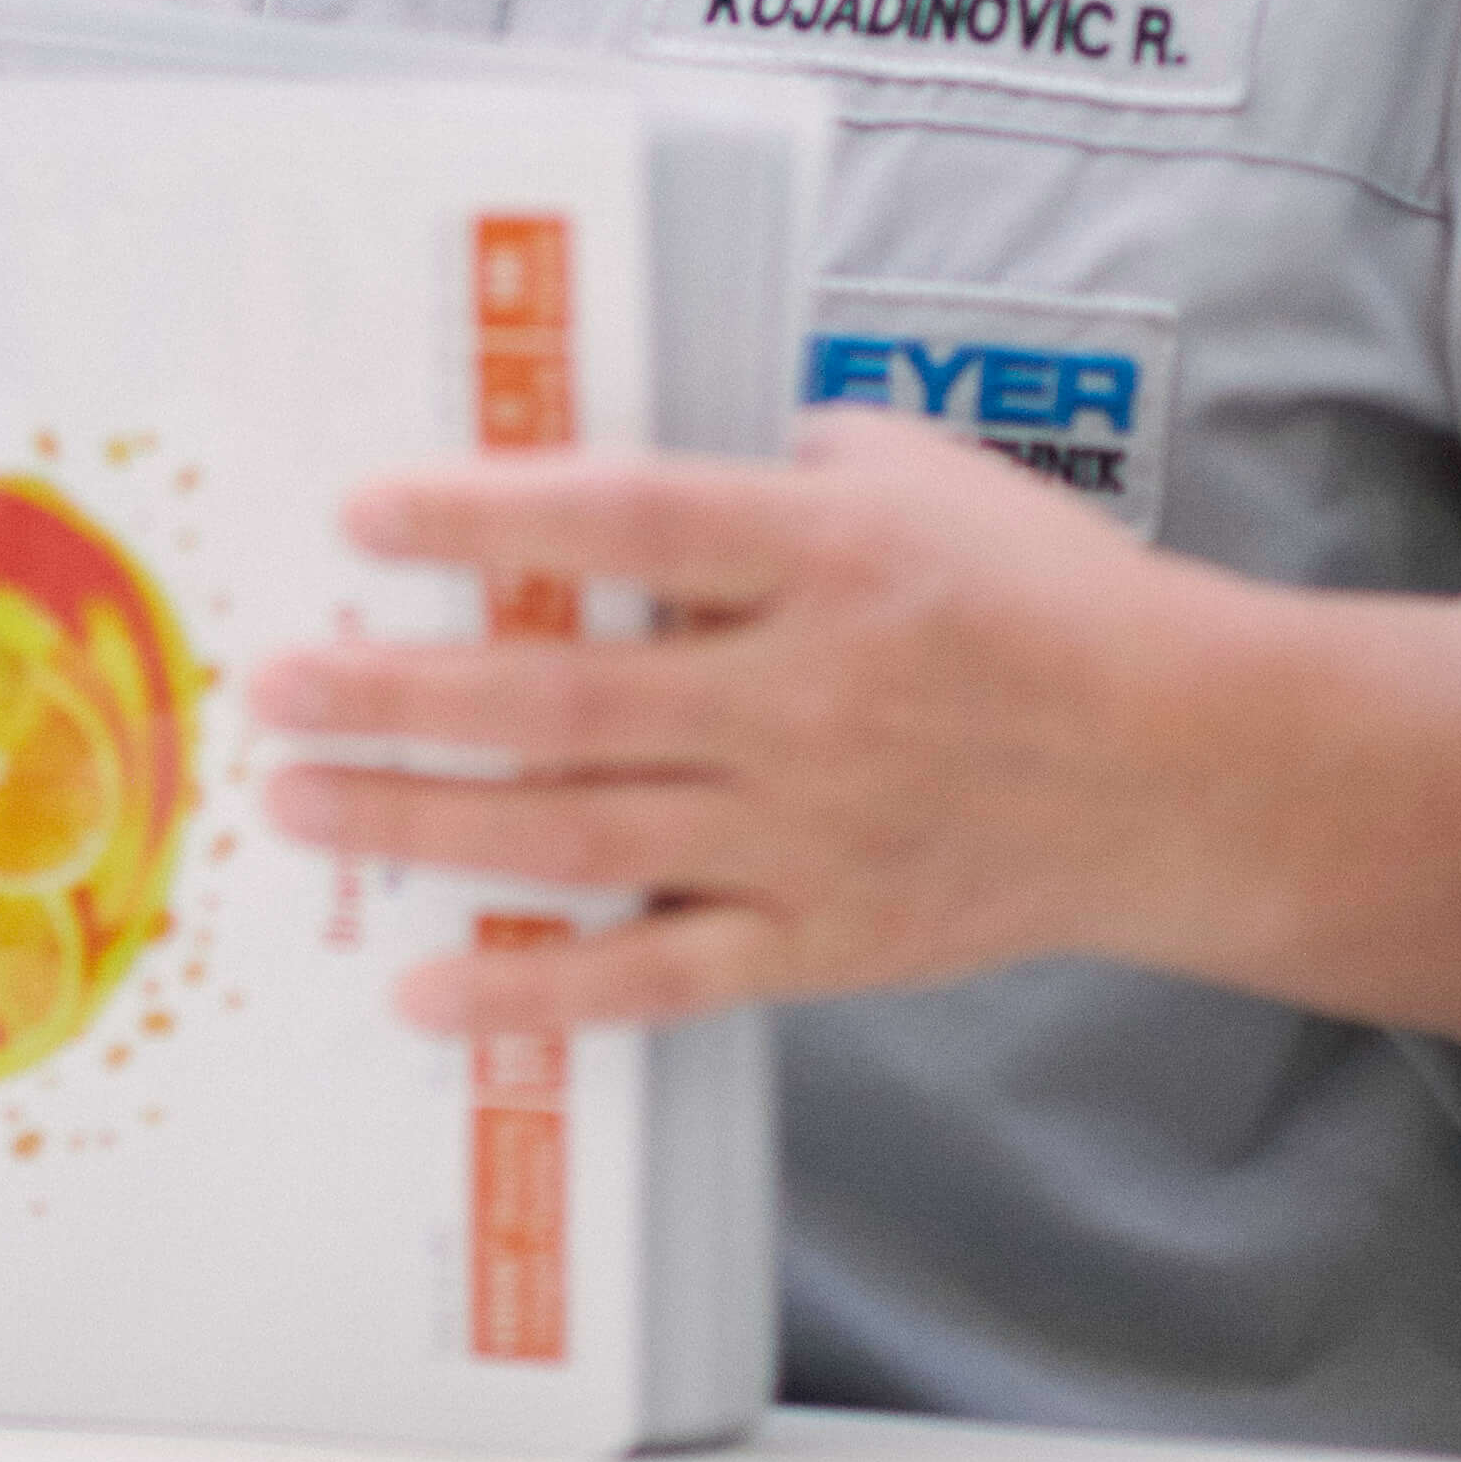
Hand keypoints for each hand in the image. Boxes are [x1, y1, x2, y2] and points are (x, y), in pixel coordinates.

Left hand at [253, 414, 1171, 1040]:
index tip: (361, 511)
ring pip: (577, 833)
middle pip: (564, 692)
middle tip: (272, 684)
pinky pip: (651, 979)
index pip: (627, 518)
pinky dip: (533, 995)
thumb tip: (586, 466)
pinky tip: (421, 991)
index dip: (486, 515)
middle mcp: (808, 695)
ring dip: (420, 823)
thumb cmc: (1042, 594)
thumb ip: (755, 466)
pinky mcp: (819, 941)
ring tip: (299, 802)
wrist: (1188, 769)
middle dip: (397, 690)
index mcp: (830, 553)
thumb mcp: (909, 472)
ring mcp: (808, 833)